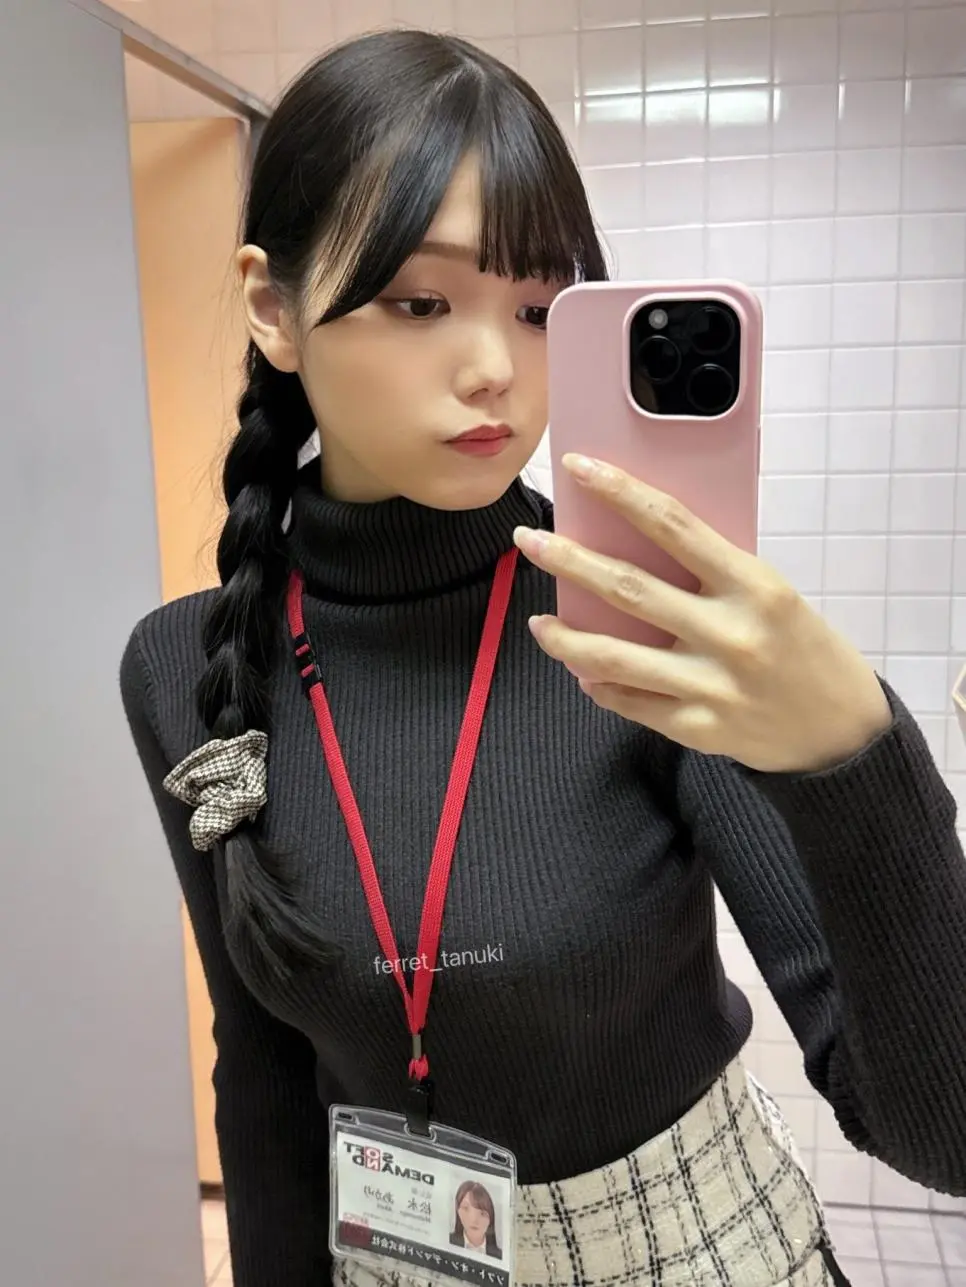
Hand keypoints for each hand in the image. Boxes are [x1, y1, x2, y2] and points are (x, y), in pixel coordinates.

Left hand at [513, 454, 891, 773]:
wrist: (842, 733)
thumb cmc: (805, 650)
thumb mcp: (772, 597)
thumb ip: (714, 576)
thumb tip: (639, 549)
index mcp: (753, 585)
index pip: (672, 524)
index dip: (620, 492)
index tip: (580, 469)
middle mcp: (729, 633)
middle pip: (627, 587)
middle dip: (567, 560)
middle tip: (528, 541)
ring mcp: (711, 685)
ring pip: (614, 655)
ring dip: (565, 638)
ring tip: (538, 624)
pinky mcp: (698, 728)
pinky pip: (632, 702)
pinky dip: (601, 685)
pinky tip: (583, 672)